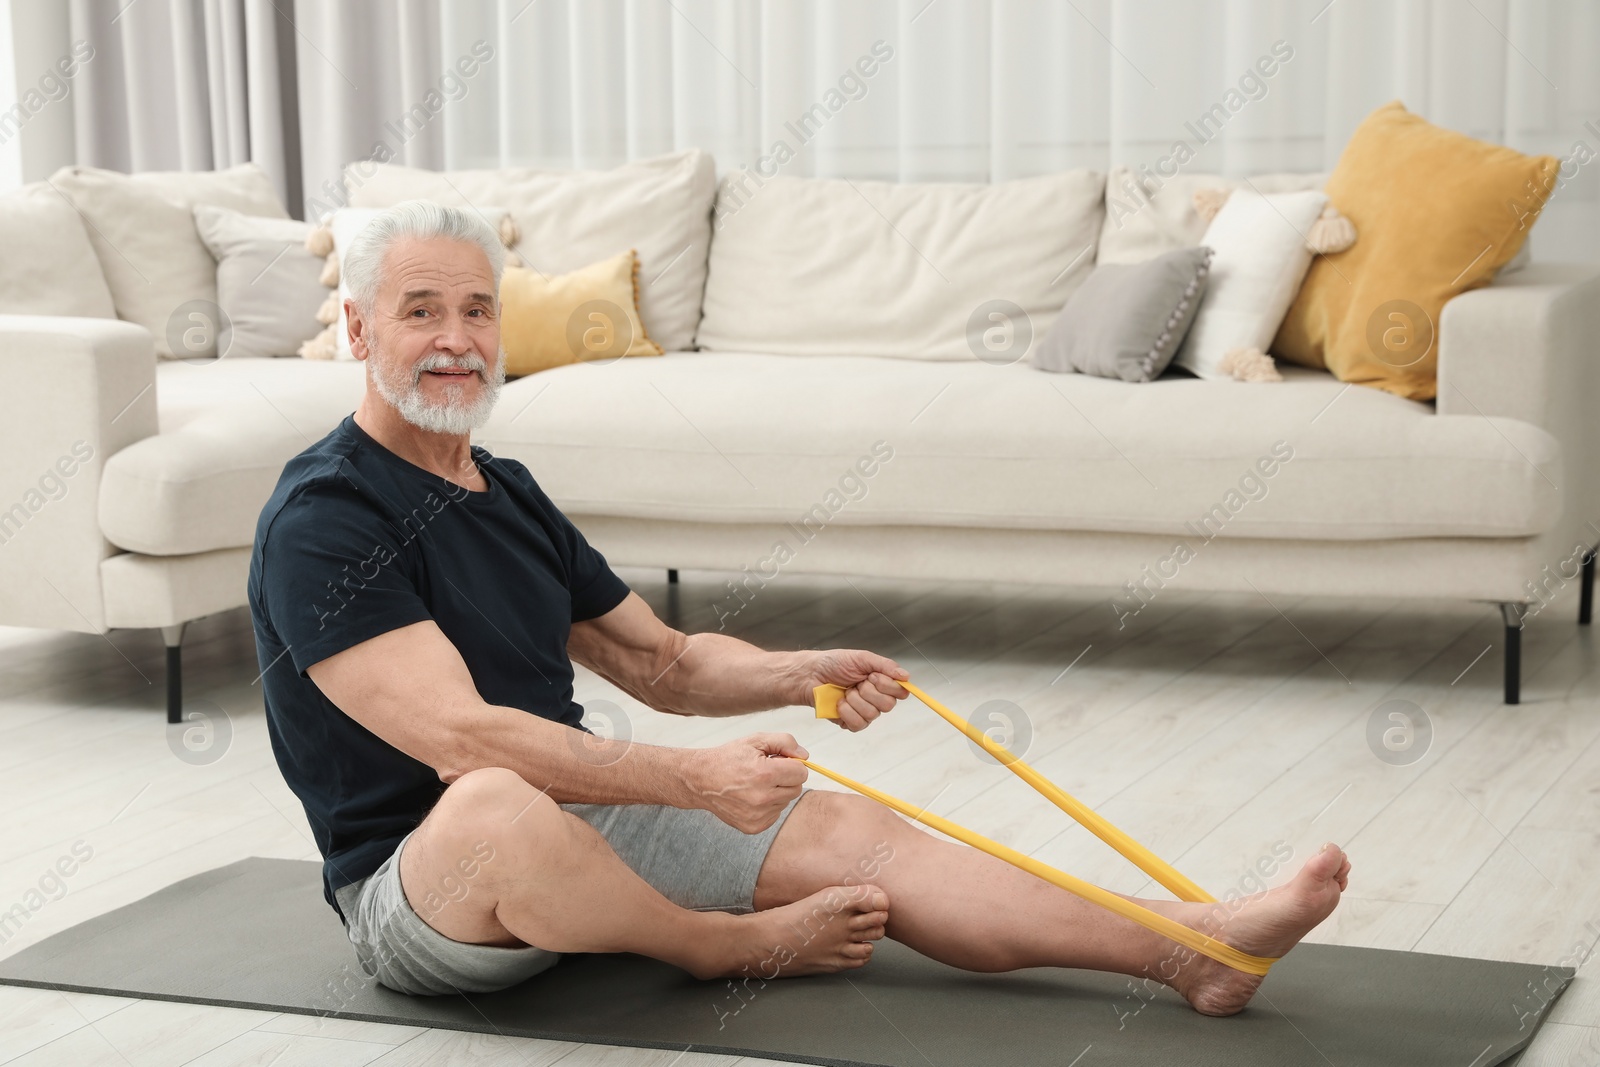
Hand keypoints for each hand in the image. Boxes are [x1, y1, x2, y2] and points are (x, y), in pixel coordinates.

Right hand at [688, 733, 809, 832]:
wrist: (701, 780)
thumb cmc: (729, 758)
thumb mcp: (755, 740)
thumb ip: (784, 742)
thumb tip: (805, 756)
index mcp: (765, 774)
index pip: (801, 772)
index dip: (792, 764)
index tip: (779, 761)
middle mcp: (762, 798)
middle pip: (796, 789)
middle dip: (787, 778)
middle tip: (767, 772)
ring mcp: (757, 815)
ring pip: (785, 802)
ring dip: (777, 792)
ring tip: (756, 784)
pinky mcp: (753, 827)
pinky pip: (775, 815)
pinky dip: (768, 806)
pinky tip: (752, 797)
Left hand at [803, 649, 909, 731]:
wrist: (810, 674)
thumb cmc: (833, 663)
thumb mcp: (862, 658)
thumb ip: (885, 665)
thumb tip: (906, 676)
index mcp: (881, 682)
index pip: (900, 692)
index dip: (887, 685)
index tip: (871, 676)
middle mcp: (876, 699)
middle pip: (888, 705)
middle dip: (868, 692)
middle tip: (856, 683)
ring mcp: (864, 712)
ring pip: (872, 715)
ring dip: (855, 700)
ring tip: (845, 691)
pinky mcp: (850, 722)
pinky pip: (858, 724)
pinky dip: (847, 711)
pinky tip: (839, 703)